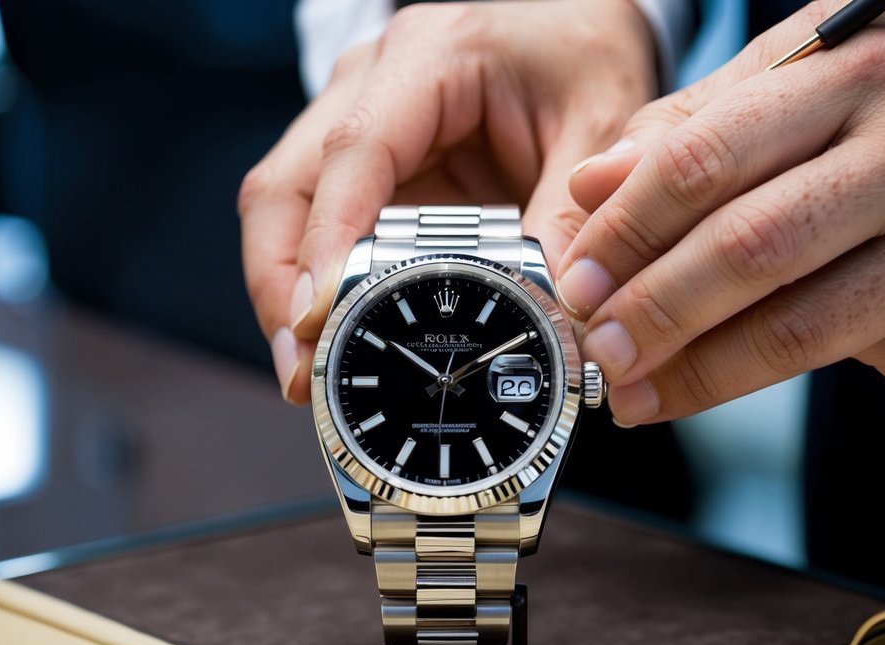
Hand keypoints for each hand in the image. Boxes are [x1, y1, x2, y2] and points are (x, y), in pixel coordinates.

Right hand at [238, 0, 656, 403]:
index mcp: (430, 57)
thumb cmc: (581, 53)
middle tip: (301, 363)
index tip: (321, 311)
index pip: (354, 151)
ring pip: (284, 211)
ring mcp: (353, 123)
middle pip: (286, 186)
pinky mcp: (362, 166)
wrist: (574, 26)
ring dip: (285, 292)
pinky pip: (314, 226)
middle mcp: (370, 84)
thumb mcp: (602, 122)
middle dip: (281, 284)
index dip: (328, 238)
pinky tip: (326, 336)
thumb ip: (576, 213)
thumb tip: (556, 308)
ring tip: (306, 369)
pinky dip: (313, 285)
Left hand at [554, 0, 884, 425]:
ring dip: (682, 358)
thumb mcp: (809, 101)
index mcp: (852, 64)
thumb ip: (697, 132)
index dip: (624, 223)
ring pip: (781, 310)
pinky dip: (732, 382)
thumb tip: (589, 184)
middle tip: (591, 338)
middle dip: (645, 300)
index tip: (575, 273)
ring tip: (623, 381)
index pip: (705, 149)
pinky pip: (823, 354)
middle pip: (740, 234)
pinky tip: (682, 394)